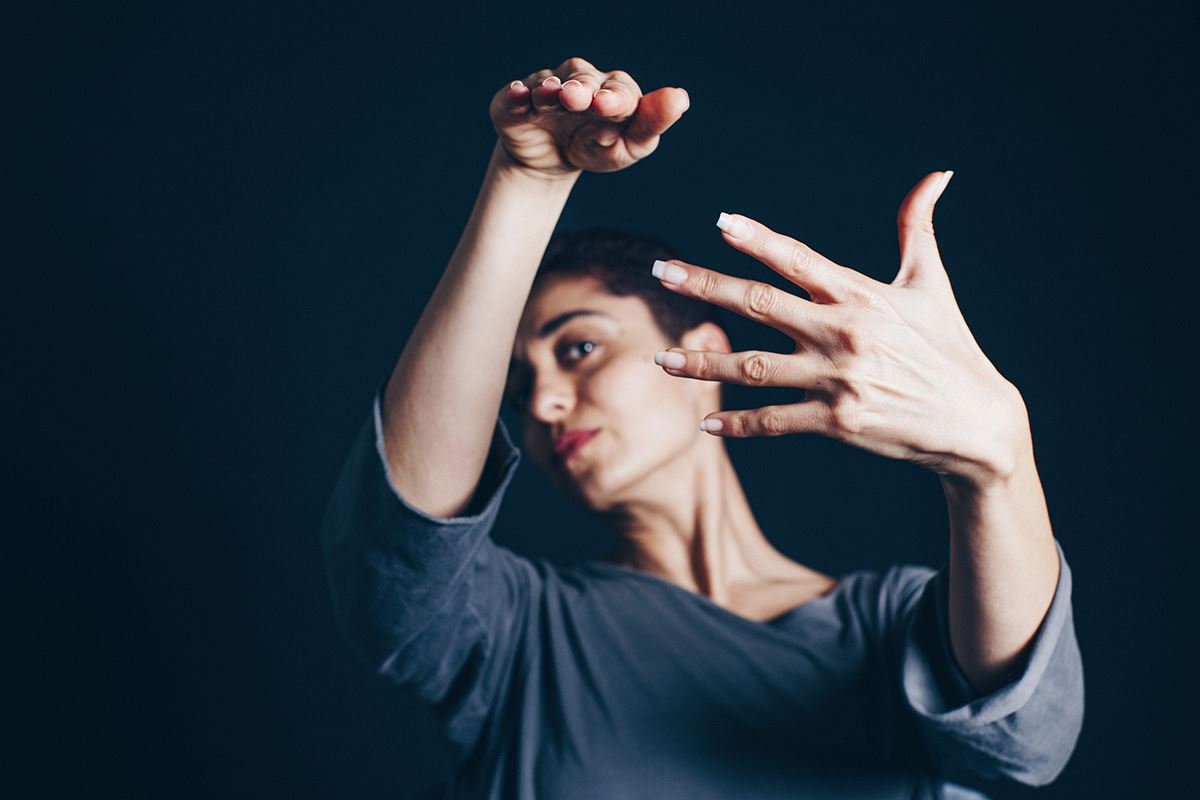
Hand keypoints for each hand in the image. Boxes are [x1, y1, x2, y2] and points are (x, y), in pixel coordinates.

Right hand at [489, 57, 689, 177]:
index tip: (609, 106)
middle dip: (580, 89)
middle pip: (582, 79)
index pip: (618, 88)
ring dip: (550, 89)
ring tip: (552, 96)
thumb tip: (680, 98)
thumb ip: (652, 124)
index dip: (614, 97)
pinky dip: (515, 94)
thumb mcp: (628, 146)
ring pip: (548, 82)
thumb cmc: (597, 147)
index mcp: (612, 89)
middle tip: (578, 99)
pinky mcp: (514, 103)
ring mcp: (545, 89)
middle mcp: (579, 81)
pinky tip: (518, 95)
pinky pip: (513, 95)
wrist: (552, 163)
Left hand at [652, 172, 1029, 484]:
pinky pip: (774, 420)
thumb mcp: (933, 284)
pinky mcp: (837, 422)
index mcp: (861, 295)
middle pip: (759, 303)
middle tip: (661, 272)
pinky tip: (706, 421)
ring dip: (702, 362)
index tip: (720, 223)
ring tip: (660, 359)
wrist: (977, 422)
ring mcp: (837, 379)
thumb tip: (938, 174)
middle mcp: (843, 333)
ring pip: (753, 367)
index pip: (799, 259)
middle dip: (705, 285)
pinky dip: (739, 423)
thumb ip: (919, 228)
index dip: (758, 239)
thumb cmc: (950, 347)